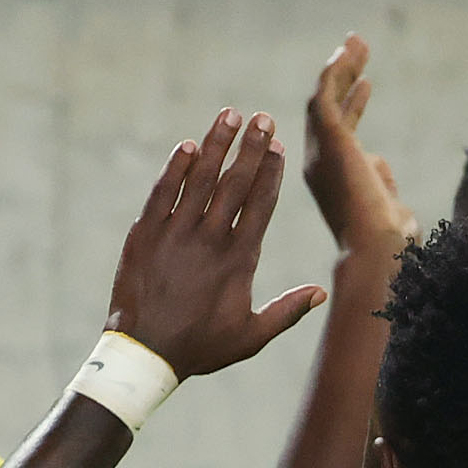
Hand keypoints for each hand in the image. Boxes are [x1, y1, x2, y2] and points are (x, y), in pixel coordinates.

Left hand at [108, 108, 328, 380]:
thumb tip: (322, 293)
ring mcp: (175, 233)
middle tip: (262, 117)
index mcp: (239, 259)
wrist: (145, 353)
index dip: (270, 171)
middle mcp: (210, 239)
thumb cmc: (200, 348)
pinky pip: (162, 192)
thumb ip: (287, 312)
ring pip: (199, 178)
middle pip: (235, 182)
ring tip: (229, 114)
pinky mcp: (145, 234)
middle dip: (251, 146)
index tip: (278, 146)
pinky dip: (175, 168)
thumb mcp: (250, 337)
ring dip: (216, 144)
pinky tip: (188, 146)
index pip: (260, 204)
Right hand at [300, 36, 415, 258]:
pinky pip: (325, 95)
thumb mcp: (385, 203)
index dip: (352, 105)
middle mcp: (320, 164)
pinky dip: (335, 71)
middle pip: (328, 111)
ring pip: (323, 99)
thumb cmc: (387, 241)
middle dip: (343, 79)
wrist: (378, 250)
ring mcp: (321, 152)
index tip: (366, 83)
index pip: (339, 133)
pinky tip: (348, 52)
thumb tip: (379, 164)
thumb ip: (380, 180)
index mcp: (333, 179)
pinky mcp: (328, 140)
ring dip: (340, 68)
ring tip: (357, 43)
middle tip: (358, 51)